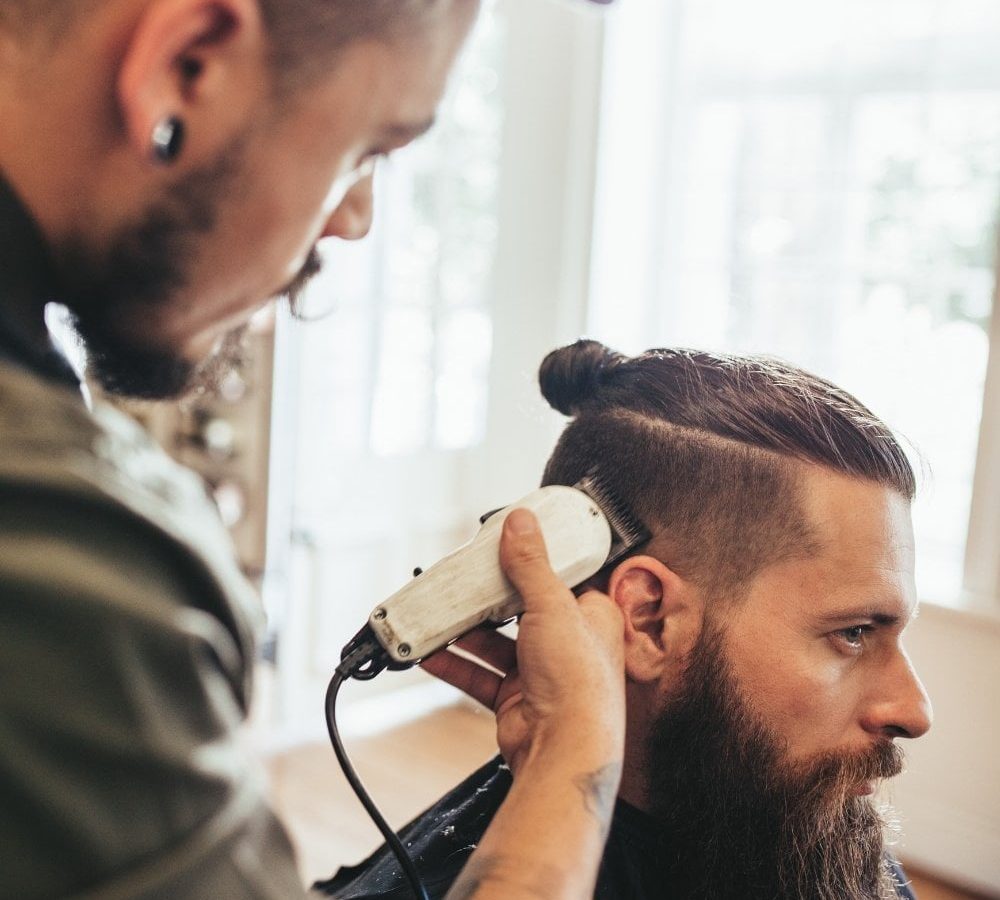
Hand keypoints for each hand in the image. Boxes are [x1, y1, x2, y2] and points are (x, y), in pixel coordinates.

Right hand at [421, 508, 625, 773]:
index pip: (562, 578)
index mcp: (593, 616)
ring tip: (437, 613)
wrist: (564, 749)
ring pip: (495, 643)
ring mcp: (540, 673)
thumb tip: (521, 522)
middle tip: (463, 579)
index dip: (535, 561)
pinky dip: (454, 663)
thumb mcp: (553, 605)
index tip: (504, 546)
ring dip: (464, 631)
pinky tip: (430, 652)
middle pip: (521, 609)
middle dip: (489, 598)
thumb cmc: (580, 682)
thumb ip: (531, 564)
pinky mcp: (515, 698)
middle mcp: (569, 644)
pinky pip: (478, 675)